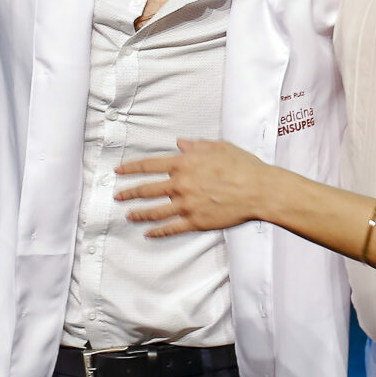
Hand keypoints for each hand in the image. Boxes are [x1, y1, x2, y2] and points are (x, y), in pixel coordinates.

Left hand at [115, 138, 269, 234]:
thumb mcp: (218, 147)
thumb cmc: (242, 165)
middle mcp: (181, 184)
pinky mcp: (196, 222)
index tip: (119, 171)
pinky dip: (157, 231)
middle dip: (128, 192)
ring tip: (128, 215)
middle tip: (117, 195)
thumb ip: (195, 146)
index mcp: (184, 164)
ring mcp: (187, 205)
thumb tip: (180, 143)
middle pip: (146, 190)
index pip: (149, 166)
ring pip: (155, 211)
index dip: (131, 168)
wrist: (258, 189)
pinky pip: (171, 228)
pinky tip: (149, 233)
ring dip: (138, 213)